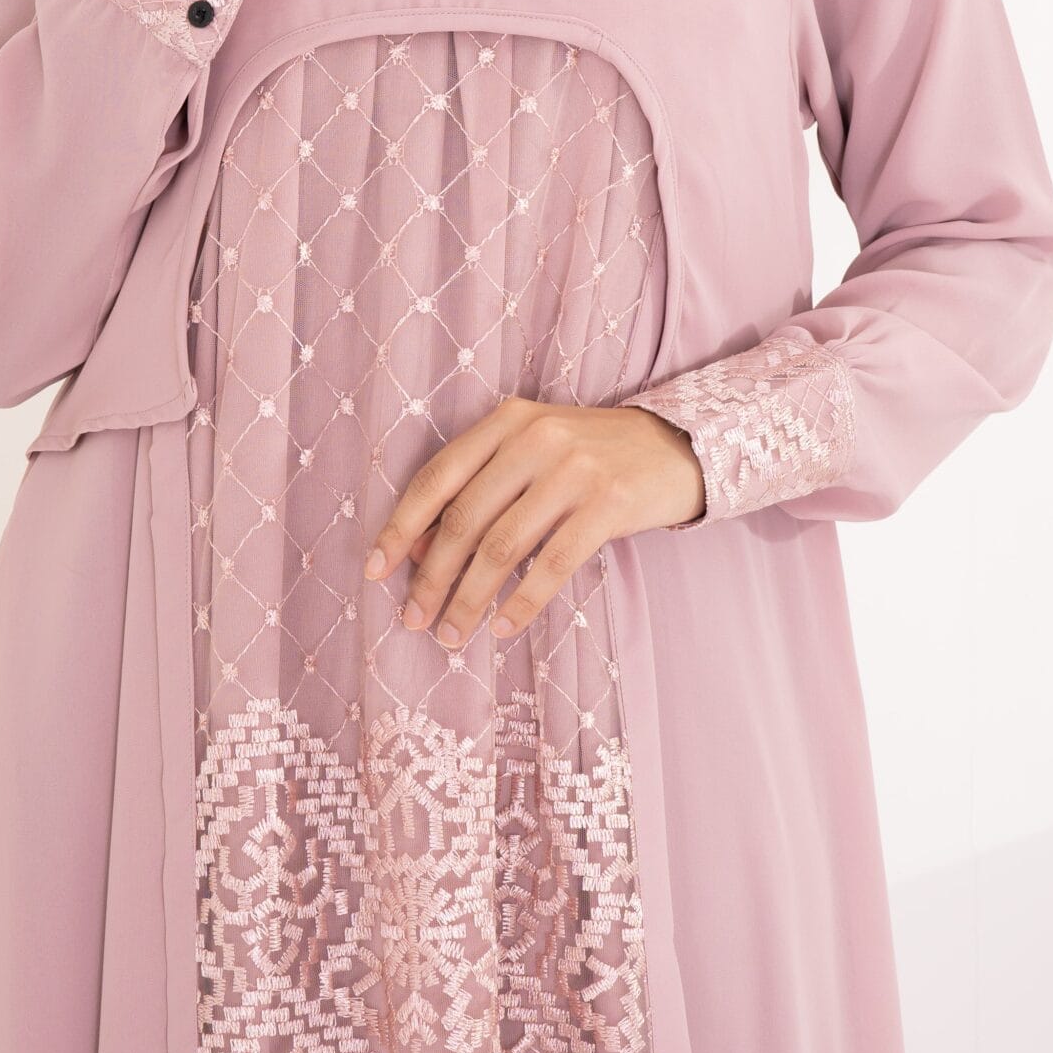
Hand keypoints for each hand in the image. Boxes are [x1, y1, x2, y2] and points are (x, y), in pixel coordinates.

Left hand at [363, 396, 705, 651]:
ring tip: (452, 633)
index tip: (375, 569)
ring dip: (470, 598)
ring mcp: (575, 470)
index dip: (401, 526)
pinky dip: (522, 601)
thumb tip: (422, 550)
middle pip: (465, 518)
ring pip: (502, 546)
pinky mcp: (609, 503)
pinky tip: (504, 627)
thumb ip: (481, 487)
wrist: (676, 447)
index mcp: (508, 420)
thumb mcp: (533, 453)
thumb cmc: (591, 457)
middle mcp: (536, 438)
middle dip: (432, 576)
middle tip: (414, 619)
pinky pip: (553, 563)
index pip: (438, 476)